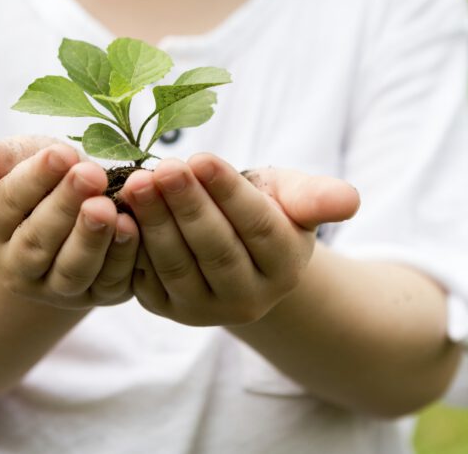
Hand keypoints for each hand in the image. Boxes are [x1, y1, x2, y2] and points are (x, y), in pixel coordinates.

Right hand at [0, 136, 140, 308]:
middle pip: (38, 241)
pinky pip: (110, 281)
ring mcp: (59, 287)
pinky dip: (122, 256)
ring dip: (91, 238)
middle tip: (90, 174)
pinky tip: (132, 226)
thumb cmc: (50, 179)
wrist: (84, 210)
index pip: (7, 203)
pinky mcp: (100, 294)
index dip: (34, 179)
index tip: (60, 153)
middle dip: (65, 206)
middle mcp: (20, 266)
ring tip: (107, 207)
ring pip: (72, 270)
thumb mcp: (23, 160)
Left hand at [122, 154, 358, 326]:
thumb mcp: (293, 196)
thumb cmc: (266, 208)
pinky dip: (131, 245)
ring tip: (137, 183)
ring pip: (178, 265)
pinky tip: (118, 211)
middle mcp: (249, 298)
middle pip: (215, 249)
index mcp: (286, 266)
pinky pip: (146, 279)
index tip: (201, 158)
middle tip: (161, 168)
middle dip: (186, 206)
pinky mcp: (167, 309)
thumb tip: (349, 200)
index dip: (228, 194)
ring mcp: (205, 309)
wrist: (235, 247)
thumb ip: (317, 196)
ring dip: (154, 223)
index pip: (257, 227)